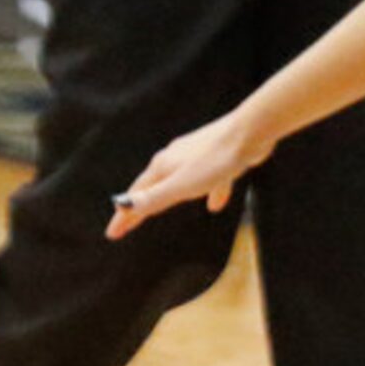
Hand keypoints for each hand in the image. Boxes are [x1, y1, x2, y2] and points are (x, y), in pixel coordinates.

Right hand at [106, 112, 277, 237]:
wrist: (251, 132)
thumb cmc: (216, 159)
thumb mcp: (181, 185)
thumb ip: (154, 197)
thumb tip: (123, 205)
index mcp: (163, 166)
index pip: (137, 196)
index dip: (124, 216)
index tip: (112, 233)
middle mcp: (175, 158)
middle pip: (153, 186)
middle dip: (141, 206)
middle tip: (128, 223)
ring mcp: (196, 155)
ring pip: (178, 180)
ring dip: (169, 196)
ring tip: (163, 209)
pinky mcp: (217, 156)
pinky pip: (208, 178)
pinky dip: (206, 192)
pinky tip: (215, 204)